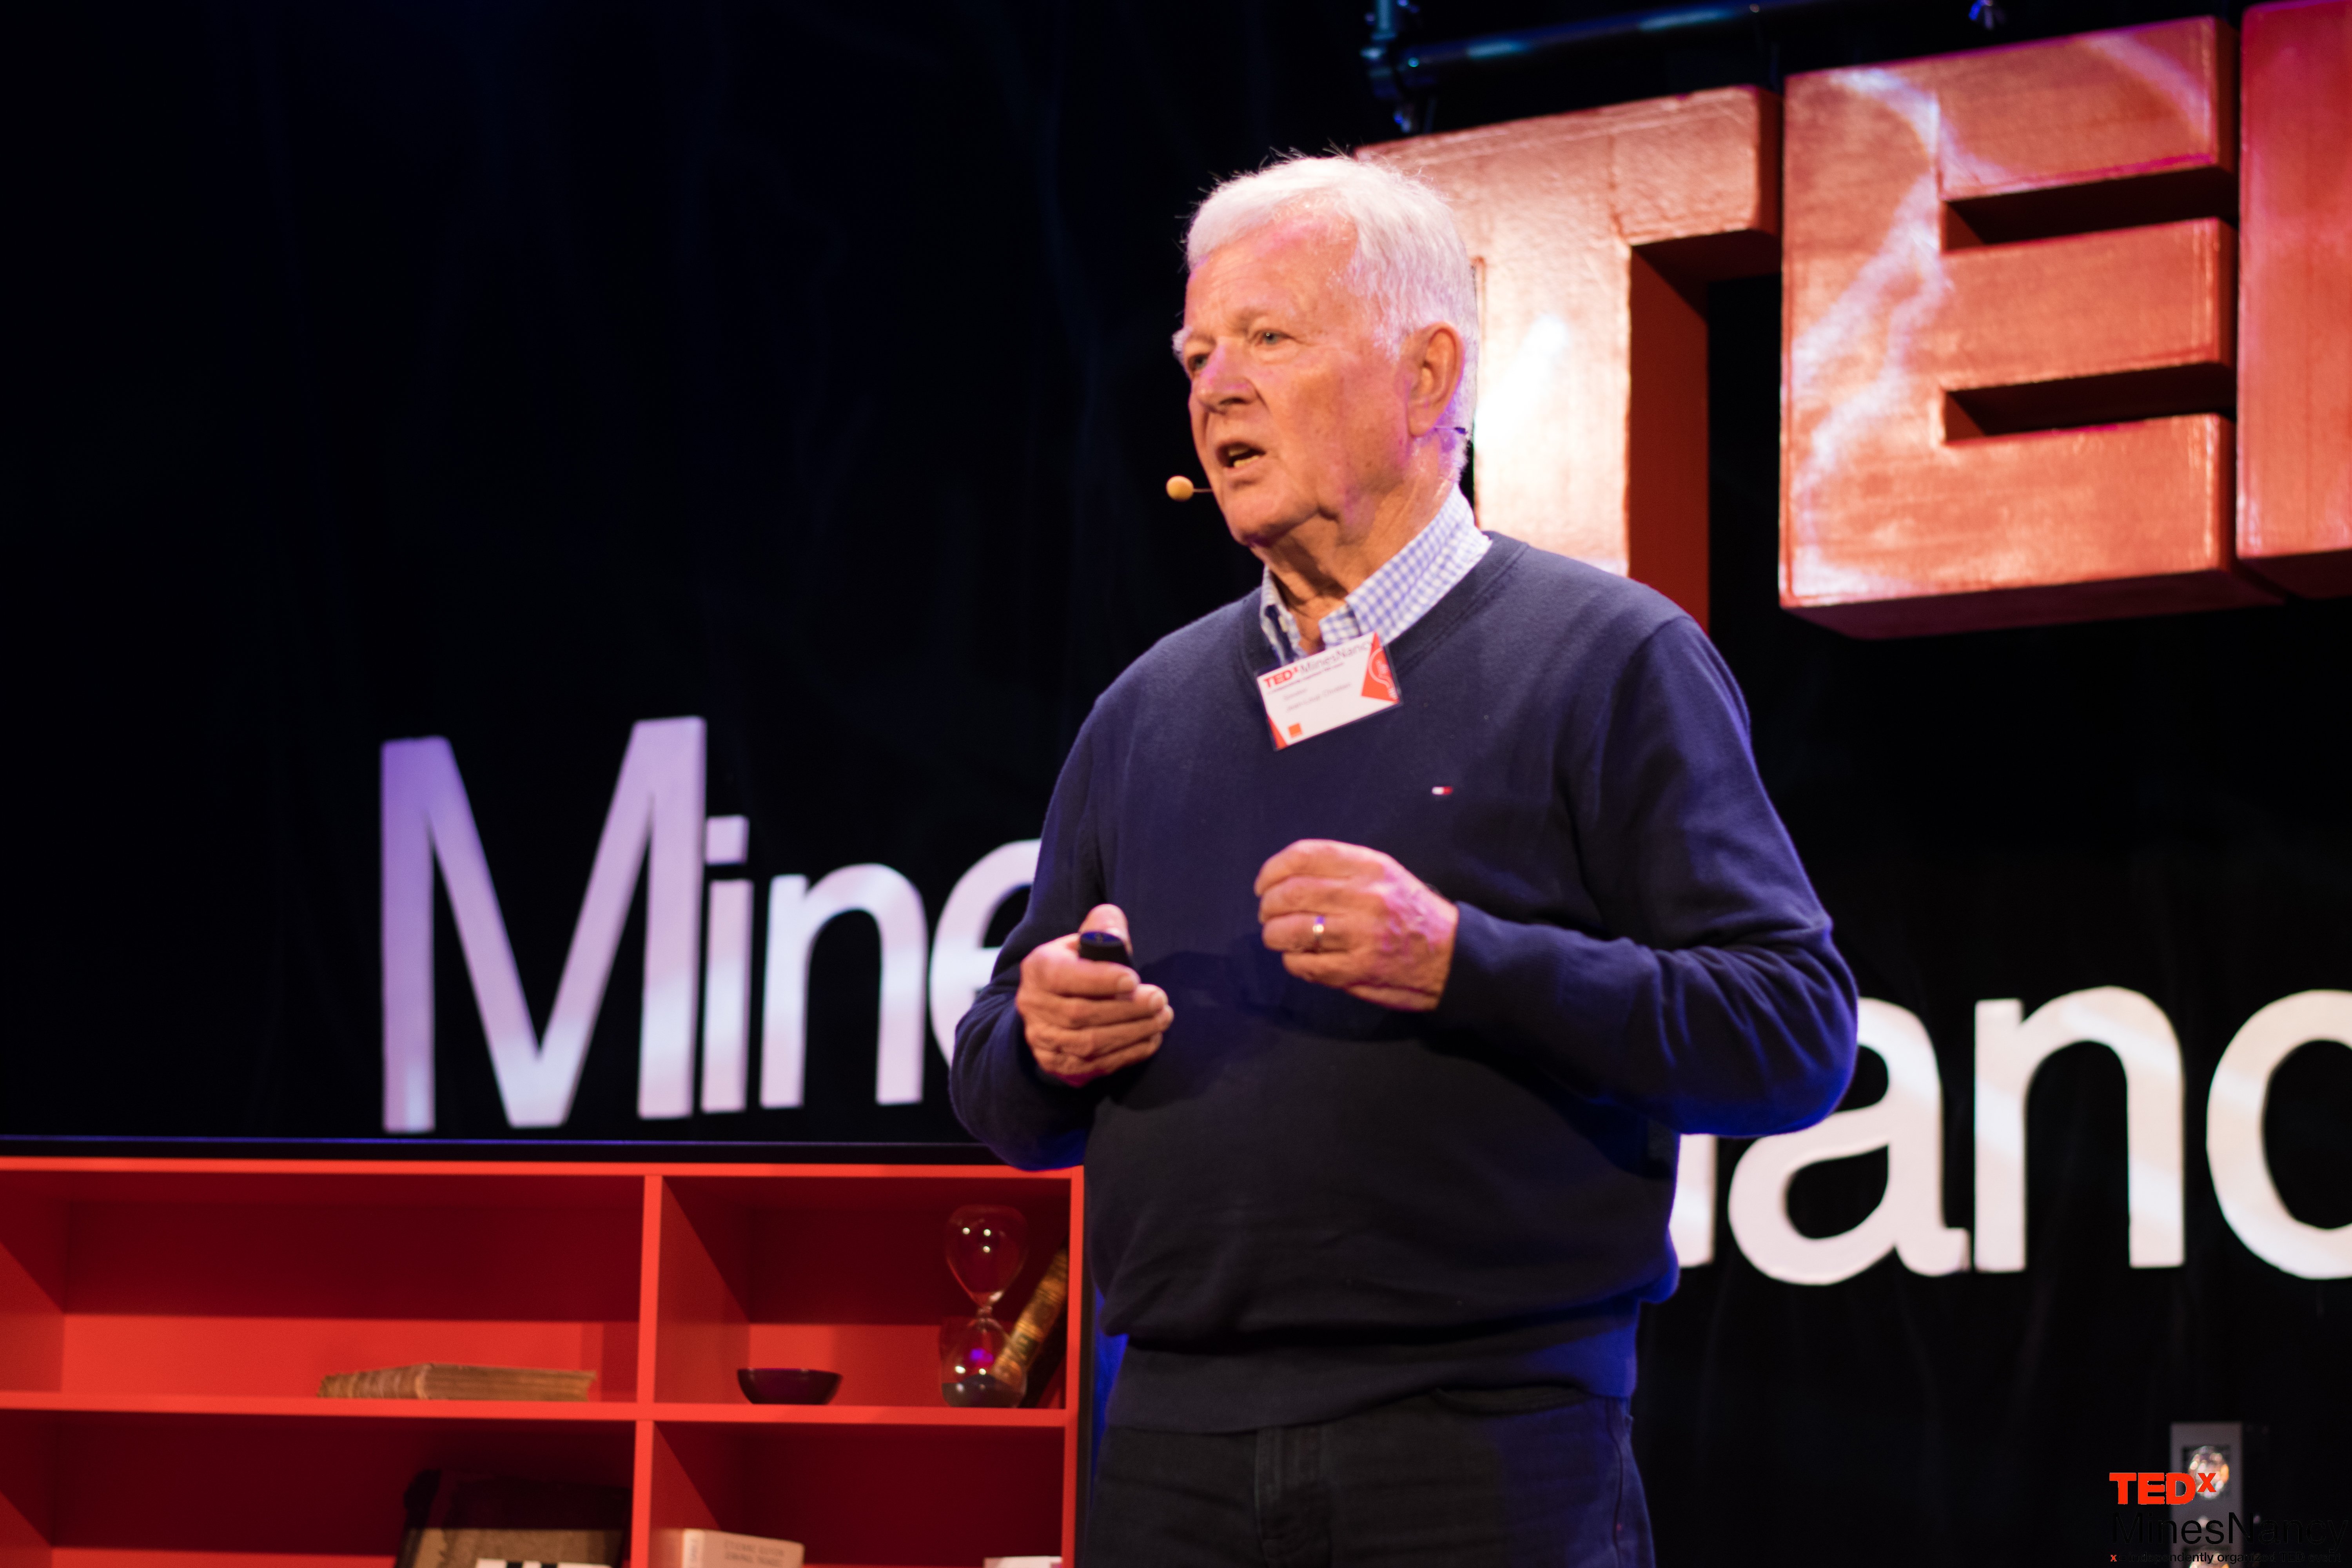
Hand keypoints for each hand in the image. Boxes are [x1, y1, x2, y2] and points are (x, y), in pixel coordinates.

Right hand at [1015, 904, 1173, 1084]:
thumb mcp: (1087, 937)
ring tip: (1162, 1018)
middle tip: (1160, 1000)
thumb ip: (1103, 927)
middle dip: (1126, 1009)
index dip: (1100, 980)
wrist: (1054, 1001)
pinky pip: (1094, 1064)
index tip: (1133, 980)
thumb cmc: (1079, 963)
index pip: (1064, 977)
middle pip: (1080, 1014)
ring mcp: (1042, 1039)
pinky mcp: (1057, 1063)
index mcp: (1038, 969)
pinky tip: (1151, 1038)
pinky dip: (1127, 1054)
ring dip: (1132, 1033)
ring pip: (1089, 1043)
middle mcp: (1033, 1006)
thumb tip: (1117, 936)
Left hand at [1255, 840, 1456, 1010]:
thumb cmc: (1412, 913)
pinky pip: (1304, 964)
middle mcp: (1365, 896)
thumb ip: (1342, 869)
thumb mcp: (1386, 875)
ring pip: (1291, 930)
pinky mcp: (1358, 969)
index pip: (1305, 856)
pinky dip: (1292, 961)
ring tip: (1279, 937)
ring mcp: (1361, 935)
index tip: (1263, 884)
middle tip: (1268, 914)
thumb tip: (1287, 877)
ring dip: (1274, 935)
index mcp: (1371, 867)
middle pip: (1291, 893)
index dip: (1273, 869)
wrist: (1455, 956)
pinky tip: (1300, 958)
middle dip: (1269, 906)